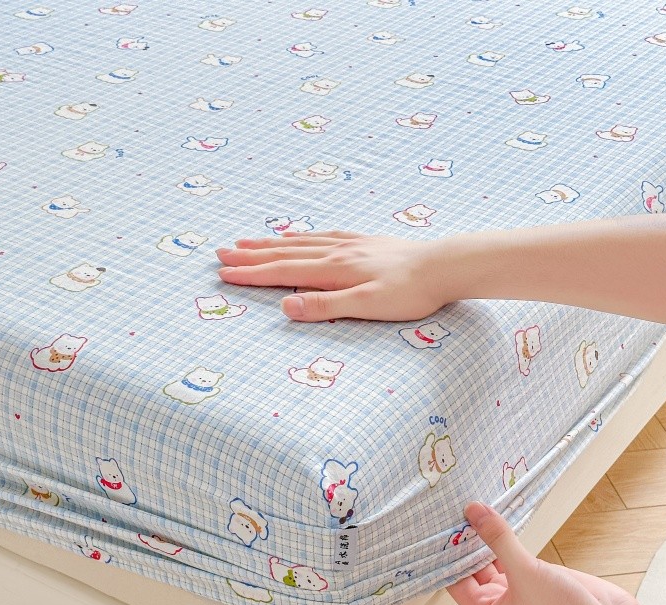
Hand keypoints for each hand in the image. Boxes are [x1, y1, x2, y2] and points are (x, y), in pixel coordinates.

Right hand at [216, 230, 449, 321]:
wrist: (445, 266)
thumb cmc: (409, 292)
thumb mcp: (367, 305)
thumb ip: (326, 306)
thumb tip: (286, 306)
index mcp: (333, 269)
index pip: (282, 271)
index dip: (251, 274)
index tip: (223, 273)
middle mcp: (336, 251)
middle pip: (284, 252)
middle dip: (250, 255)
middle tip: (221, 253)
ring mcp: (350, 244)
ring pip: (300, 241)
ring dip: (270, 243)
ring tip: (246, 241)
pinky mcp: (364, 242)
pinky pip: (321, 236)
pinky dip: (300, 236)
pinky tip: (298, 236)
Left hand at [447, 502, 642, 604]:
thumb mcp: (525, 572)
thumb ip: (498, 540)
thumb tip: (473, 511)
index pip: (453, 579)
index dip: (445, 554)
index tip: (436, 525)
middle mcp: (498, 601)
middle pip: (470, 567)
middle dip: (463, 543)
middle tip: (449, 510)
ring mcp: (518, 588)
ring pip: (491, 558)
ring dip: (484, 537)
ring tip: (469, 506)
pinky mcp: (536, 576)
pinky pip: (512, 552)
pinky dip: (504, 537)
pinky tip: (495, 515)